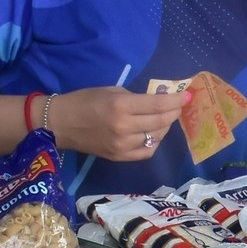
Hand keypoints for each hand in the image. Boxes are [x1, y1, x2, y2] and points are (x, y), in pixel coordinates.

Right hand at [50, 87, 186, 161]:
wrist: (60, 124)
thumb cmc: (84, 101)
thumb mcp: (110, 90)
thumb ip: (135, 97)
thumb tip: (158, 100)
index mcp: (121, 107)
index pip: (158, 105)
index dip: (175, 100)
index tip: (186, 95)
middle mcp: (124, 128)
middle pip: (160, 121)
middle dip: (174, 112)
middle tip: (178, 106)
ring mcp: (122, 145)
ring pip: (156, 137)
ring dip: (165, 126)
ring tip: (165, 118)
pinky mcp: (119, 157)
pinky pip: (147, 152)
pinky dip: (155, 142)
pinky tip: (154, 133)